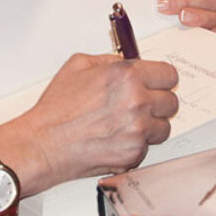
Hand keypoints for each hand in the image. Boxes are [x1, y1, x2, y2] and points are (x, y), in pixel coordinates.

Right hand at [0, 54, 179, 193]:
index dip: (161, 79)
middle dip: (157, 102)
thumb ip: (110, 60)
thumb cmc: (57, 109)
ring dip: (150, 126)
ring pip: (164, 127)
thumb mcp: (79, 65)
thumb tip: (129, 62)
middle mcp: (137, 102)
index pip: (169, 75)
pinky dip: (135, 145)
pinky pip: (148, 148)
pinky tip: (115, 139)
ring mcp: (138, 131)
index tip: (157, 83)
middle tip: (140, 105)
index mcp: (127, 76)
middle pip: (172, 102)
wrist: (43, 144)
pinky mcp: (134, 154)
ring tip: (126, 125)